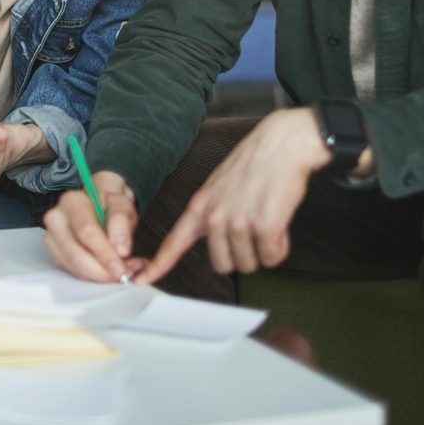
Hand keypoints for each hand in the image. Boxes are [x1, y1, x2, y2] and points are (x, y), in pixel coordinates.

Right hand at [42, 172, 140, 282]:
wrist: (98, 207)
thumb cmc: (108, 206)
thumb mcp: (122, 205)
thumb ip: (122, 223)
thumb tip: (120, 250)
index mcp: (71, 202)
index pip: (86, 231)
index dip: (105, 253)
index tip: (121, 268)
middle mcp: (56, 220)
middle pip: (75, 255)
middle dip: (100, 271)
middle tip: (122, 276)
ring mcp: (52, 239)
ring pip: (73, 267)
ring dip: (97, 276)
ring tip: (118, 271)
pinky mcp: (55, 255)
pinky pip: (72, 273)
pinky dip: (91, 276)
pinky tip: (105, 270)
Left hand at [137, 108, 330, 284]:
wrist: (281, 145)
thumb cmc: (255, 165)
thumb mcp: (219, 187)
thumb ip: (212, 214)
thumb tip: (217, 241)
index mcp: (200, 206)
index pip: (174, 241)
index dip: (158, 264)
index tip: (142, 279)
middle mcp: (214, 217)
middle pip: (222, 265)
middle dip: (241, 256)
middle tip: (253, 232)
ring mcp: (237, 223)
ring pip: (249, 264)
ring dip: (263, 250)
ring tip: (267, 221)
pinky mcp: (263, 227)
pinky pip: (272, 257)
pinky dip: (280, 247)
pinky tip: (279, 223)